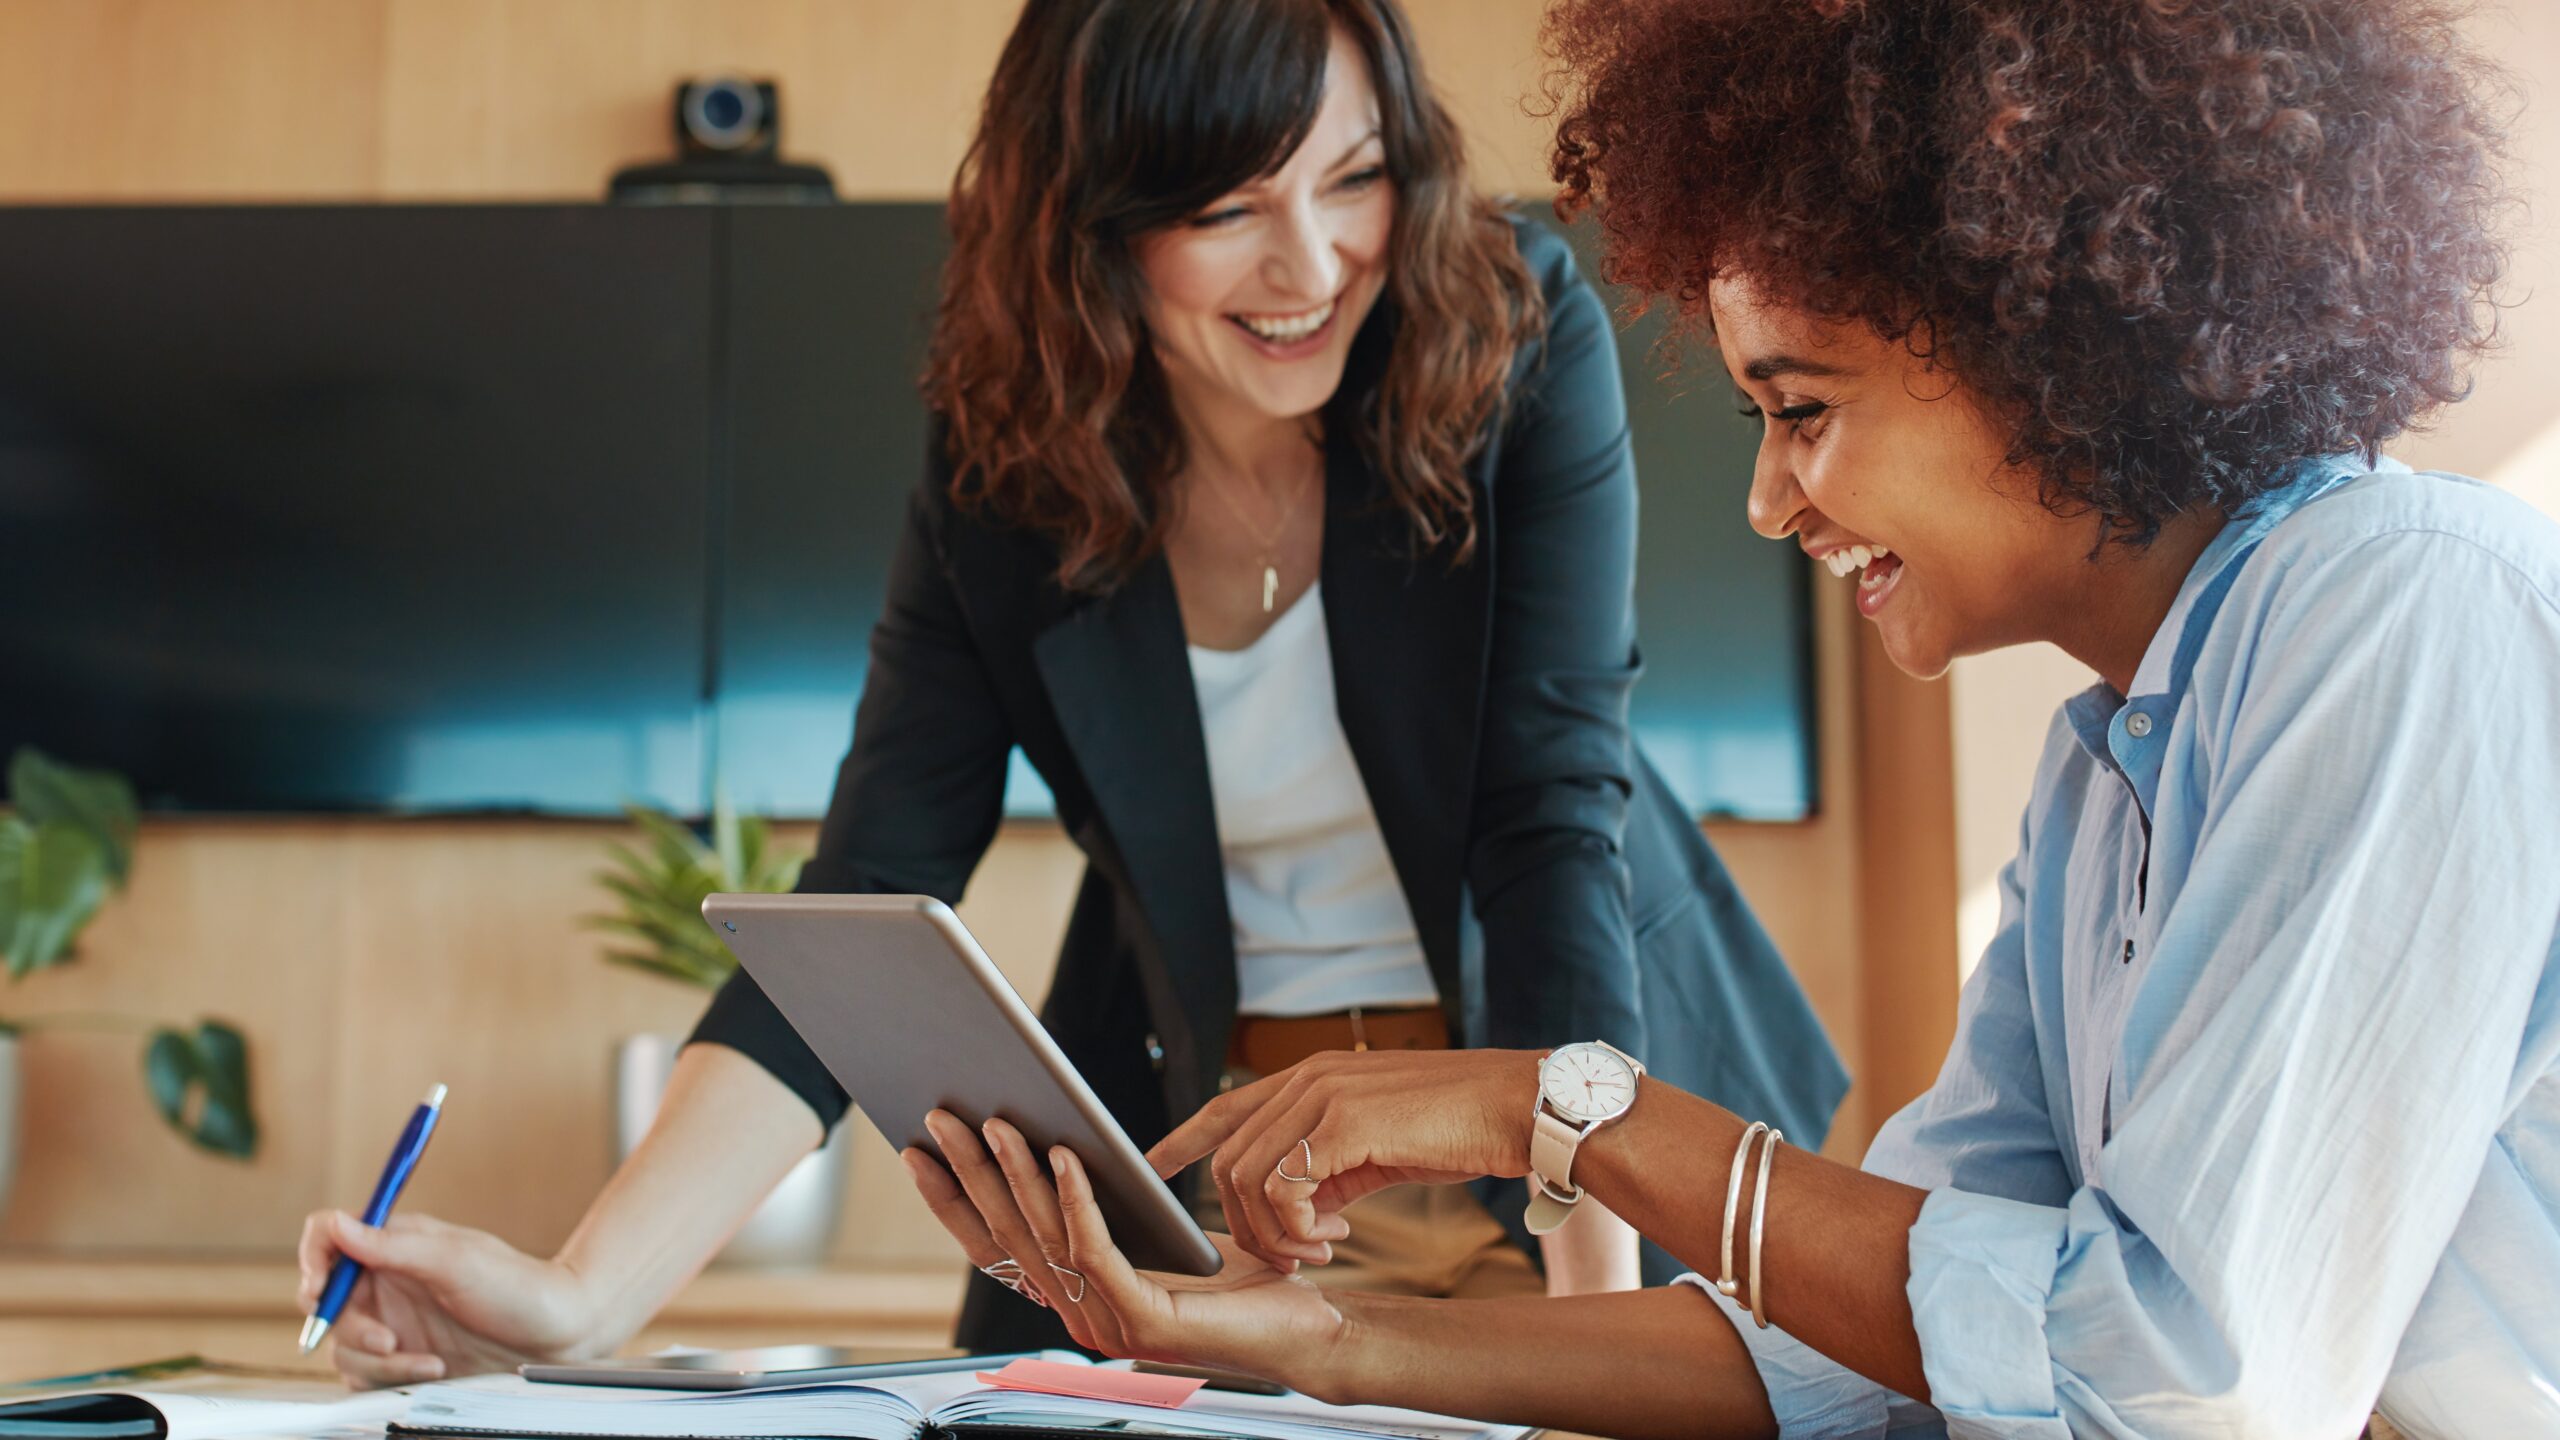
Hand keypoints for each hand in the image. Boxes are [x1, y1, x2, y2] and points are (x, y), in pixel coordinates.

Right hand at [295, 1209, 600, 1387]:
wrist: (558, 1335)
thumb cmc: (518, 1288)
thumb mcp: (455, 1260)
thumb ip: (391, 1245)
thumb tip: (336, 1224)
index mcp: (394, 1244)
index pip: (328, 1239)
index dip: (314, 1260)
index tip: (320, 1288)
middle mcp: (386, 1281)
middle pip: (325, 1302)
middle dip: (349, 1327)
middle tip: (386, 1340)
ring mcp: (392, 1321)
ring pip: (343, 1346)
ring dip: (377, 1360)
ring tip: (426, 1361)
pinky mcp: (401, 1359)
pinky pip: (366, 1376)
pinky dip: (391, 1378)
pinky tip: (432, 1370)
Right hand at [902, 1112, 1352, 1387]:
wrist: (1307, 1325)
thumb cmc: (1239, 1278)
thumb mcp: (1156, 1231)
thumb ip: (1106, 1207)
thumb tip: (1056, 1141)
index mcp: (1075, 1298)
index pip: (994, 1247)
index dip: (952, 1200)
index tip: (918, 1149)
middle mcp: (1080, 1317)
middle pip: (1007, 1236)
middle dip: (969, 1172)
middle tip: (941, 1116)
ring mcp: (1107, 1324)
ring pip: (1045, 1238)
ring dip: (1016, 1174)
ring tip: (999, 1121)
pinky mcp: (1146, 1321)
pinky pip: (1096, 1249)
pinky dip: (1076, 1200)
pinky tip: (1066, 1156)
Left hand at [1144, 1048, 1541, 1273]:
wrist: (1516, 1107)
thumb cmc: (1457, 1127)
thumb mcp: (1377, 1144)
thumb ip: (1329, 1164)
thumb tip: (1299, 1207)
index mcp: (1314, 1076)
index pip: (1226, 1105)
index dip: (1183, 1138)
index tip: (1153, 1165)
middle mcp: (1308, 1077)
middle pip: (1229, 1159)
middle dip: (1246, 1222)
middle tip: (1295, 1254)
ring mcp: (1323, 1096)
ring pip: (1248, 1178)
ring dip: (1273, 1232)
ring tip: (1318, 1250)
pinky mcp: (1344, 1123)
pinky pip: (1284, 1189)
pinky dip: (1296, 1227)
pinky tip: (1335, 1237)